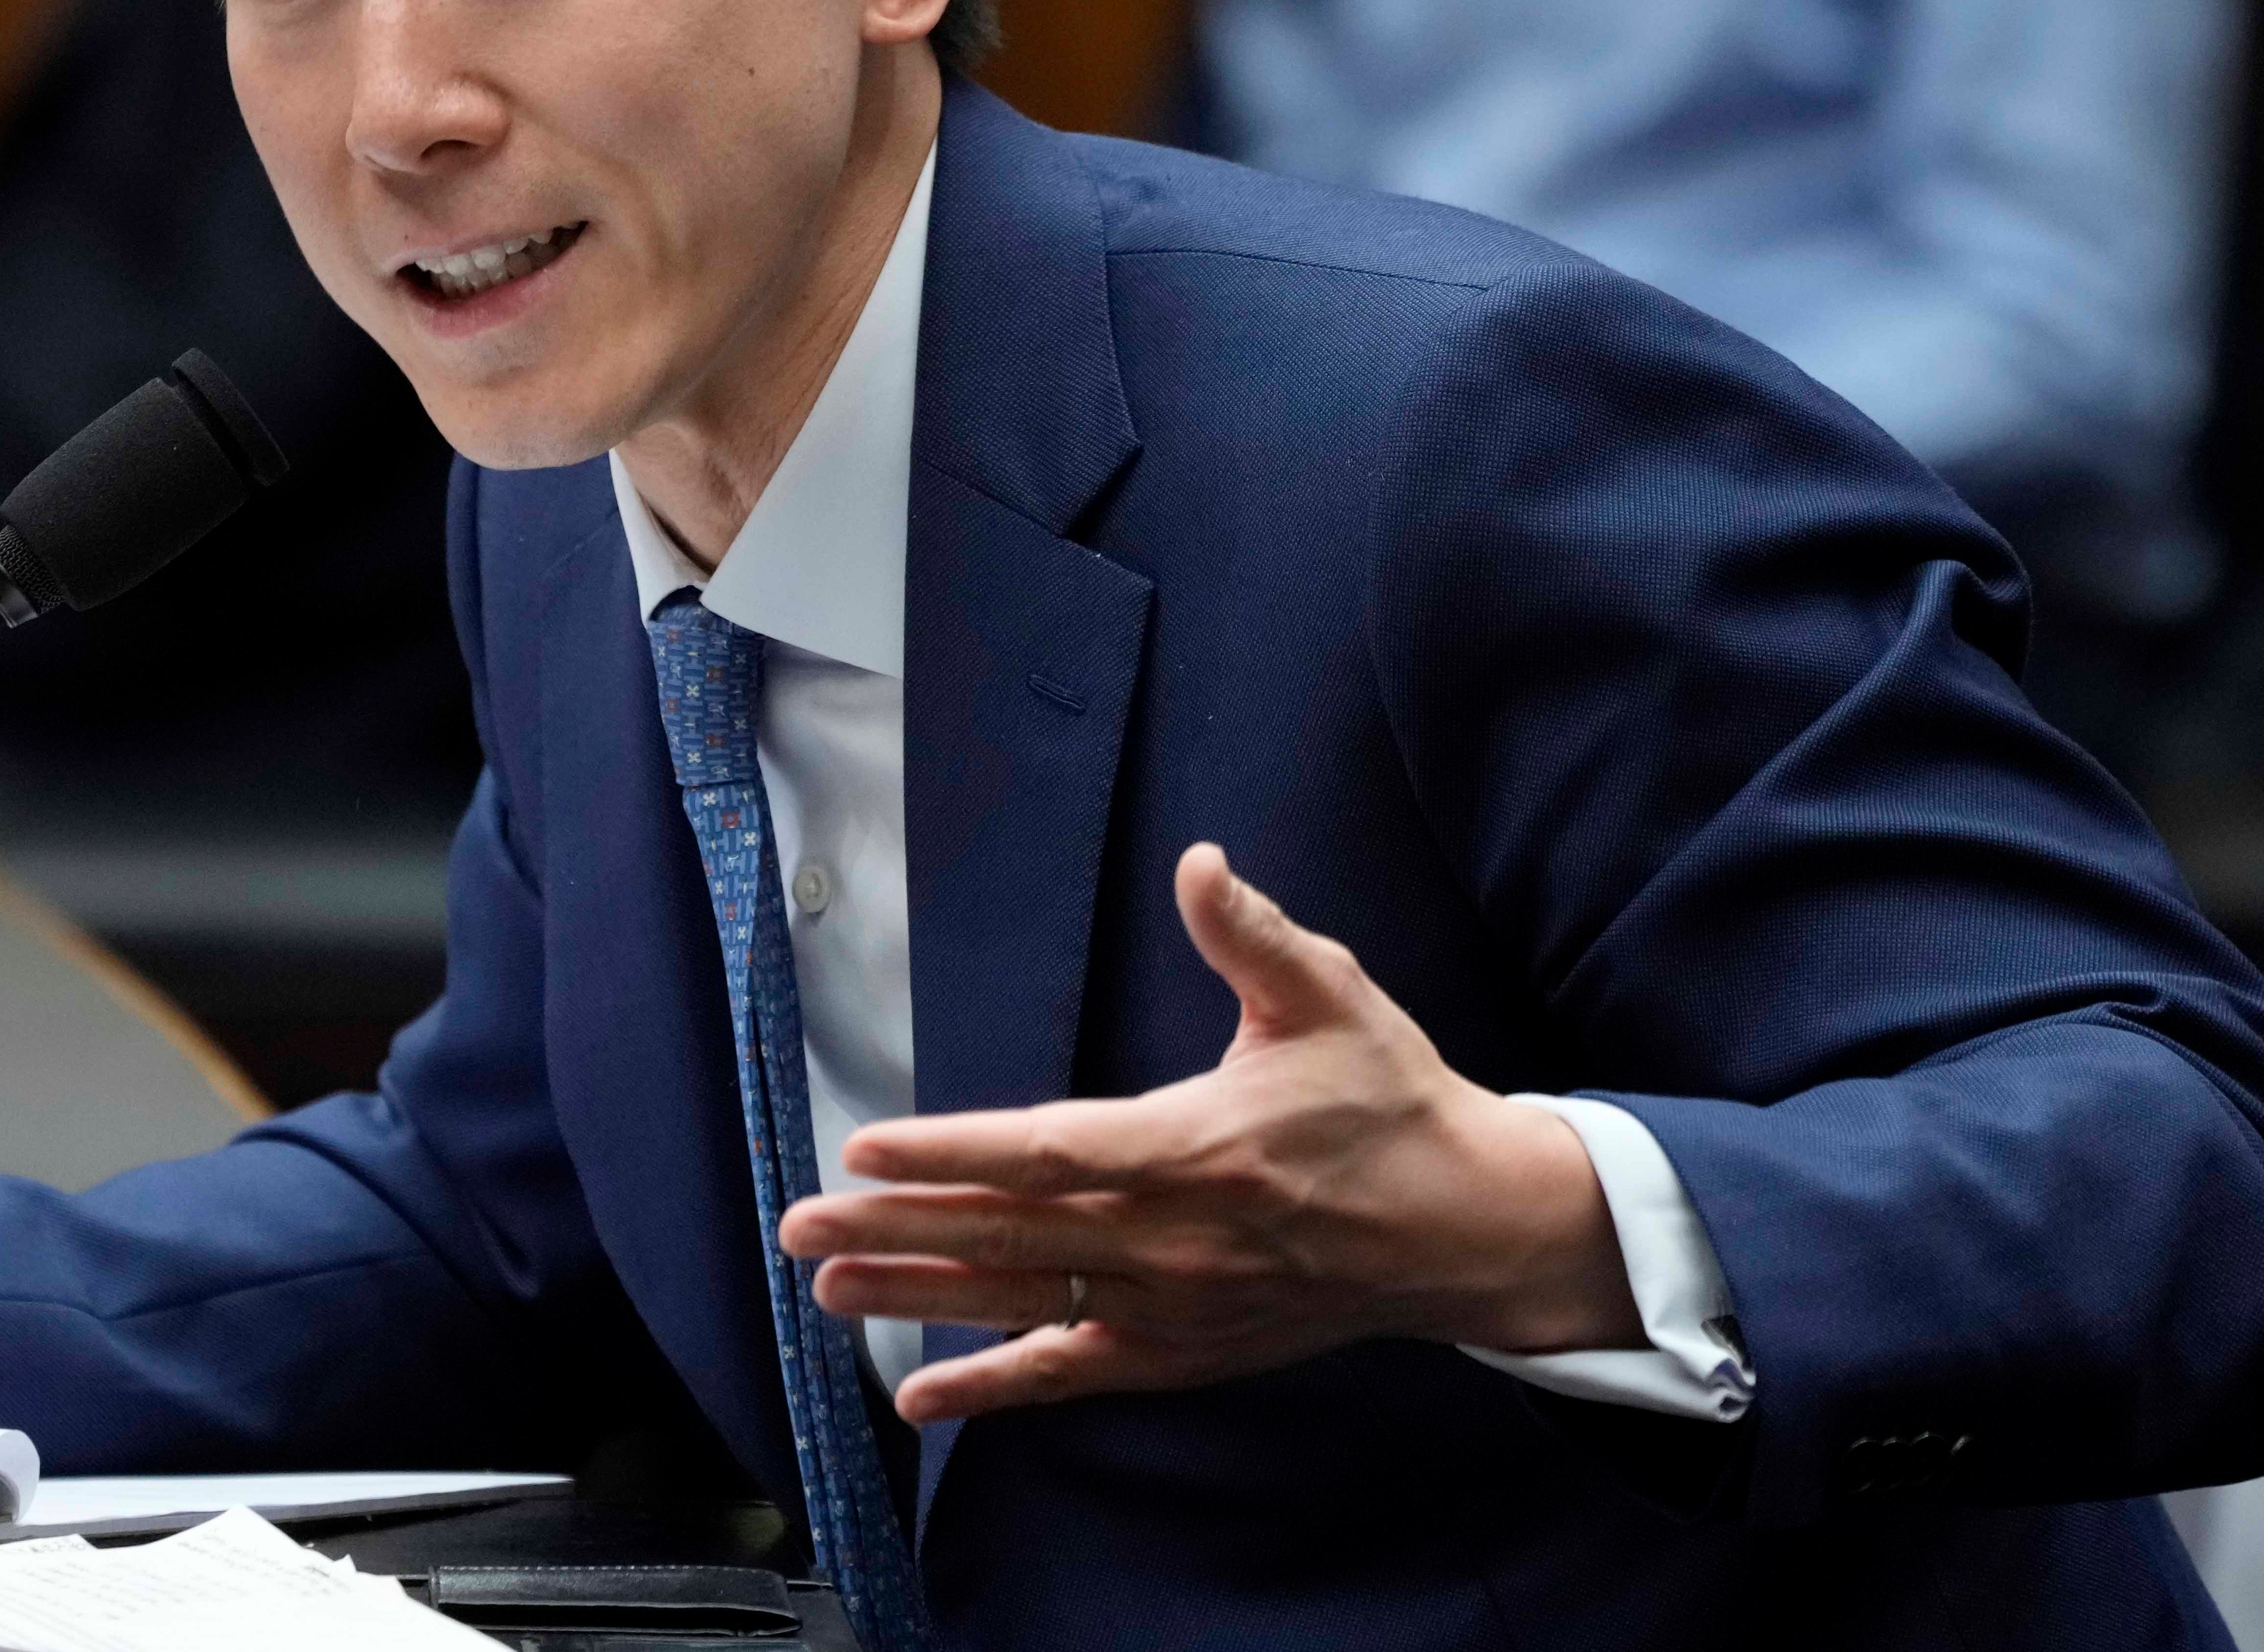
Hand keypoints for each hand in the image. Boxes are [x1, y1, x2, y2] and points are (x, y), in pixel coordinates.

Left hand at [778, 843, 1639, 1423]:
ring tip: (826, 1286)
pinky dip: (994, 1390)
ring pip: (1022, 1301)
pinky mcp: (1182, 1349)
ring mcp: (1173, 1305)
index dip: (949, 1152)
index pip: (1045, 1153)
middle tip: (799, 1223)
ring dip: (919, 1297)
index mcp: (1196, 1146)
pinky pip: (1072, 1374)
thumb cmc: (1390, 1102)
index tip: (864, 1148)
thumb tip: (1200, 865)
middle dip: (896, 1228)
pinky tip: (918, 1398)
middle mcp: (1171, 1238)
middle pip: (1009, 1233)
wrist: (1464, 1226)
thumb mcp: (1332, 999)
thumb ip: (1253, 935)